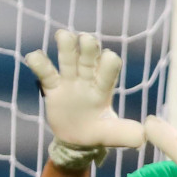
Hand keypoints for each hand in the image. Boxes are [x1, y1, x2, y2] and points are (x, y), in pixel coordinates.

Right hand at [23, 30, 144, 170]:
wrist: (77, 141)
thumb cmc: (97, 132)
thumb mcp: (112, 135)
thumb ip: (125, 133)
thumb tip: (143, 137)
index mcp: (104, 87)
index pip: (109, 67)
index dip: (108, 62)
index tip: (107, 60)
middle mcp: (87, 79)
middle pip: (88, 55)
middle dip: (88, 46)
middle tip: (85, 40)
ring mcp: (69, 81)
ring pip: (67, 57)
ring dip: (66, 44)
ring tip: (63, 36)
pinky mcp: (53, 88)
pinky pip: (45, 72)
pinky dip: (39, 62)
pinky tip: (33, 57)